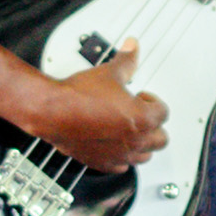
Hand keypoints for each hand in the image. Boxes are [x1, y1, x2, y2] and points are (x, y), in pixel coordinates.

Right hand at [24, 42, 167, 168]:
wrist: (52, 111)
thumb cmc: (77, 96)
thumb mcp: (109, 72)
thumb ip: (126, 61)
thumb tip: (132, 49)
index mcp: (142, 118)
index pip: (163, 113)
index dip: (153, 102)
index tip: (141, 97)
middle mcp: (134, 140)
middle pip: (160, 139)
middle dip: (153, 125)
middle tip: (138, 113)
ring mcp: (119, 154)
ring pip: (145, 156)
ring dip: (142, 144)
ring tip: (129, 130)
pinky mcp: (102, 163)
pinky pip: (122, 166)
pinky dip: (122, 157)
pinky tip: (113, 145)